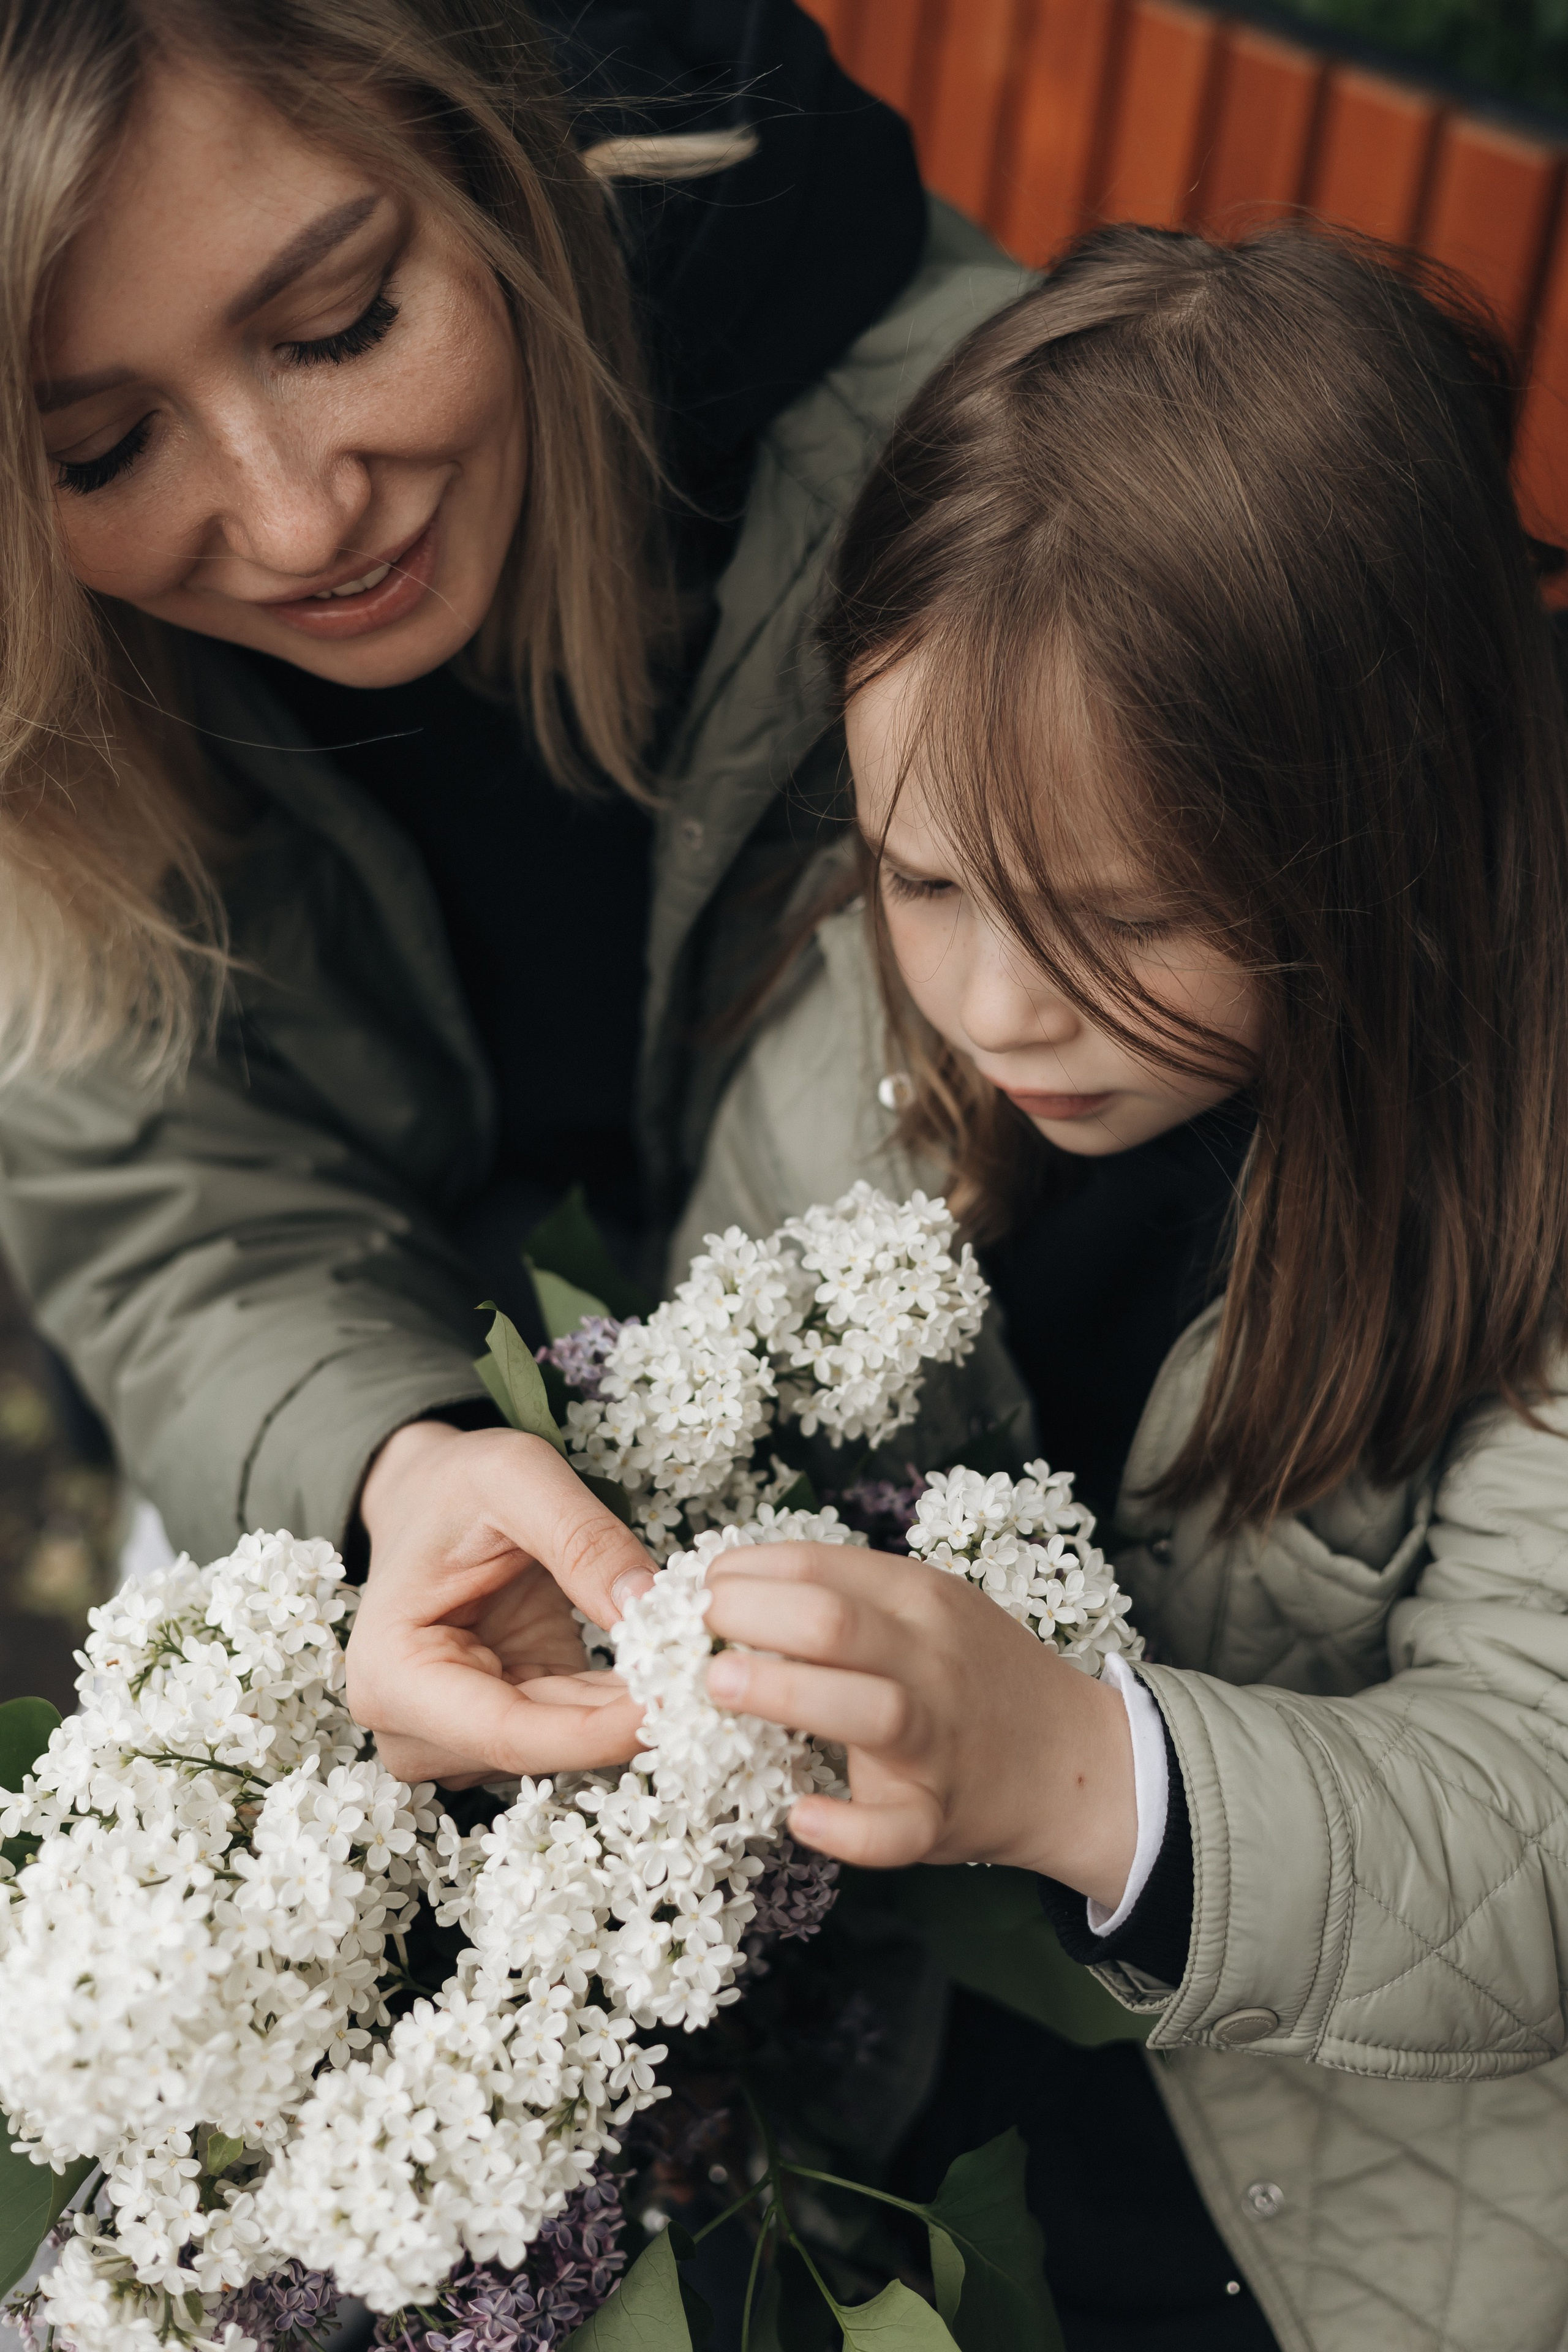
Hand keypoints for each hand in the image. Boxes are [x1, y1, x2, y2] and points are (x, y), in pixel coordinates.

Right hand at [346, 1419, 655, 1786]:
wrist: (428, 1494)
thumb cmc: (456, 1482)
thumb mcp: (518, 1478)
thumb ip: (582, 1538)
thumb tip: (649, 1606)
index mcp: (392, 1674)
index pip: (508, 1733)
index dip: (596, 1733)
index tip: (674, 1703)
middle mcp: (411, 1725)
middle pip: (538, 1752)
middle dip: (624, 1719)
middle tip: (705, 1674)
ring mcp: (455, 1734)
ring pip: (562, 1750)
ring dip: (626, 1711)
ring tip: (686, 1658)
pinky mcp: (502, 1722)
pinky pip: (572, 1731)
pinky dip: (620, 1702)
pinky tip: (664, 1665)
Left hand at [702, 1542, 1137, 1905]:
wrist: (1074, 1759)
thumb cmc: (973, 1677)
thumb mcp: (924, 1611)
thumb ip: (847, 1597)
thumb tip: (728, 1587)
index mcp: (920, 1597)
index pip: (818, 1564)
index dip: (743, 1571)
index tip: (697, 1589)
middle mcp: (931, 1659)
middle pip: (834, 1622)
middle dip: (749, 1616)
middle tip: (690, 1632)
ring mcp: (939, 1739)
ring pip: (867, 1709)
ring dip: (784, 1692)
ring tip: (717, 1685)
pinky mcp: (941, 1814)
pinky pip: (894, 1828)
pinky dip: (845, 1827)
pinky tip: (799, 1814)